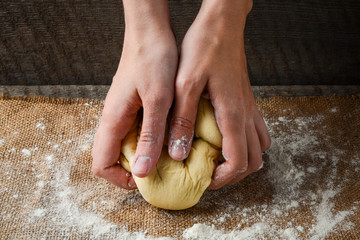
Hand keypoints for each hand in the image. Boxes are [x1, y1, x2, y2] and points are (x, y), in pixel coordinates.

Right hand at [92, 1, 177, 188]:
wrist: (150, 31)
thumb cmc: (153, 59)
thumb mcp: (158, 100)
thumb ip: (149, 136)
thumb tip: (142, 170)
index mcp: (113, 120)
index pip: (101, 164)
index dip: (121, 178)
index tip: (146, 178)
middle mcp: (111, 118)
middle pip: (110, 157)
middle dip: (133, 168)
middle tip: (160, 167)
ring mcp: (120, 111)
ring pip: (123, 145)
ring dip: (142, 153)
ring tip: (166, 152)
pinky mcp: (130, 104)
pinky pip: (132, 130)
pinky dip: (147, 139)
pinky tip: (166, 134)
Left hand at [168, 0, 270, 188]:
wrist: (223, 24)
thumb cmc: (204, 48)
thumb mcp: (185, 84)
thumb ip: (182, 120)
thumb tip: (179, 153)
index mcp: (232, 114)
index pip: (238, 162)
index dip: (221, 178)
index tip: (202, 178)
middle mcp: (246, 115)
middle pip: (253, 161)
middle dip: (232, 174)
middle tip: (209, 171)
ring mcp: (250, 108)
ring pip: (259, 147)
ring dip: (241, 159)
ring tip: (217, 158)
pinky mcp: (247, 100)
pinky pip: (256, 130)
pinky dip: (244, 142)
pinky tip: (224, 136)